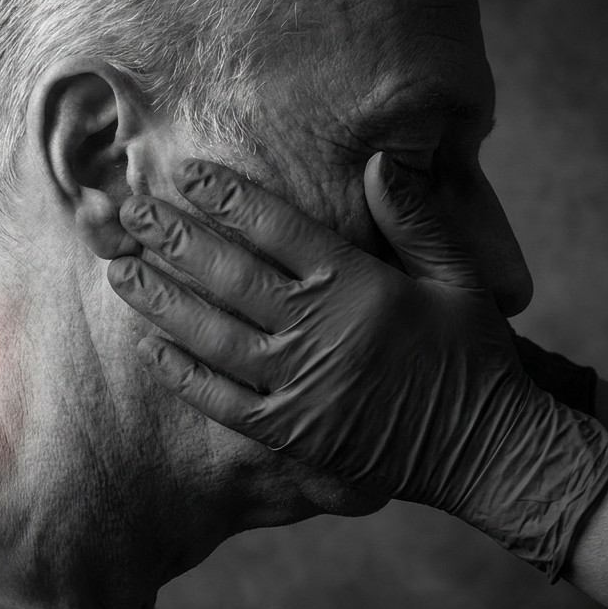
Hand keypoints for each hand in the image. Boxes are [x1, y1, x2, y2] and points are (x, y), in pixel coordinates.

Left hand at [108, 153, 607, 579]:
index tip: (185, 173)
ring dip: (161, 301)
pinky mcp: (289, 431)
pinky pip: (220, 399)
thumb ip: (414, 218)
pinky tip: (149, 346)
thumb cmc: (473, 355)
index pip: (277, 229)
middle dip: (173, 239)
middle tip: (127, 212)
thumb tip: (378, 159)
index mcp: (357, 286)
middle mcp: (319, 333)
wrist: (487, 449)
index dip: (226, 197)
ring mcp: (298, 386)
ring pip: (211, 334)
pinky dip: (182, 372)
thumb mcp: (459, 276)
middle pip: (229, 276)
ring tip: (120, 270)